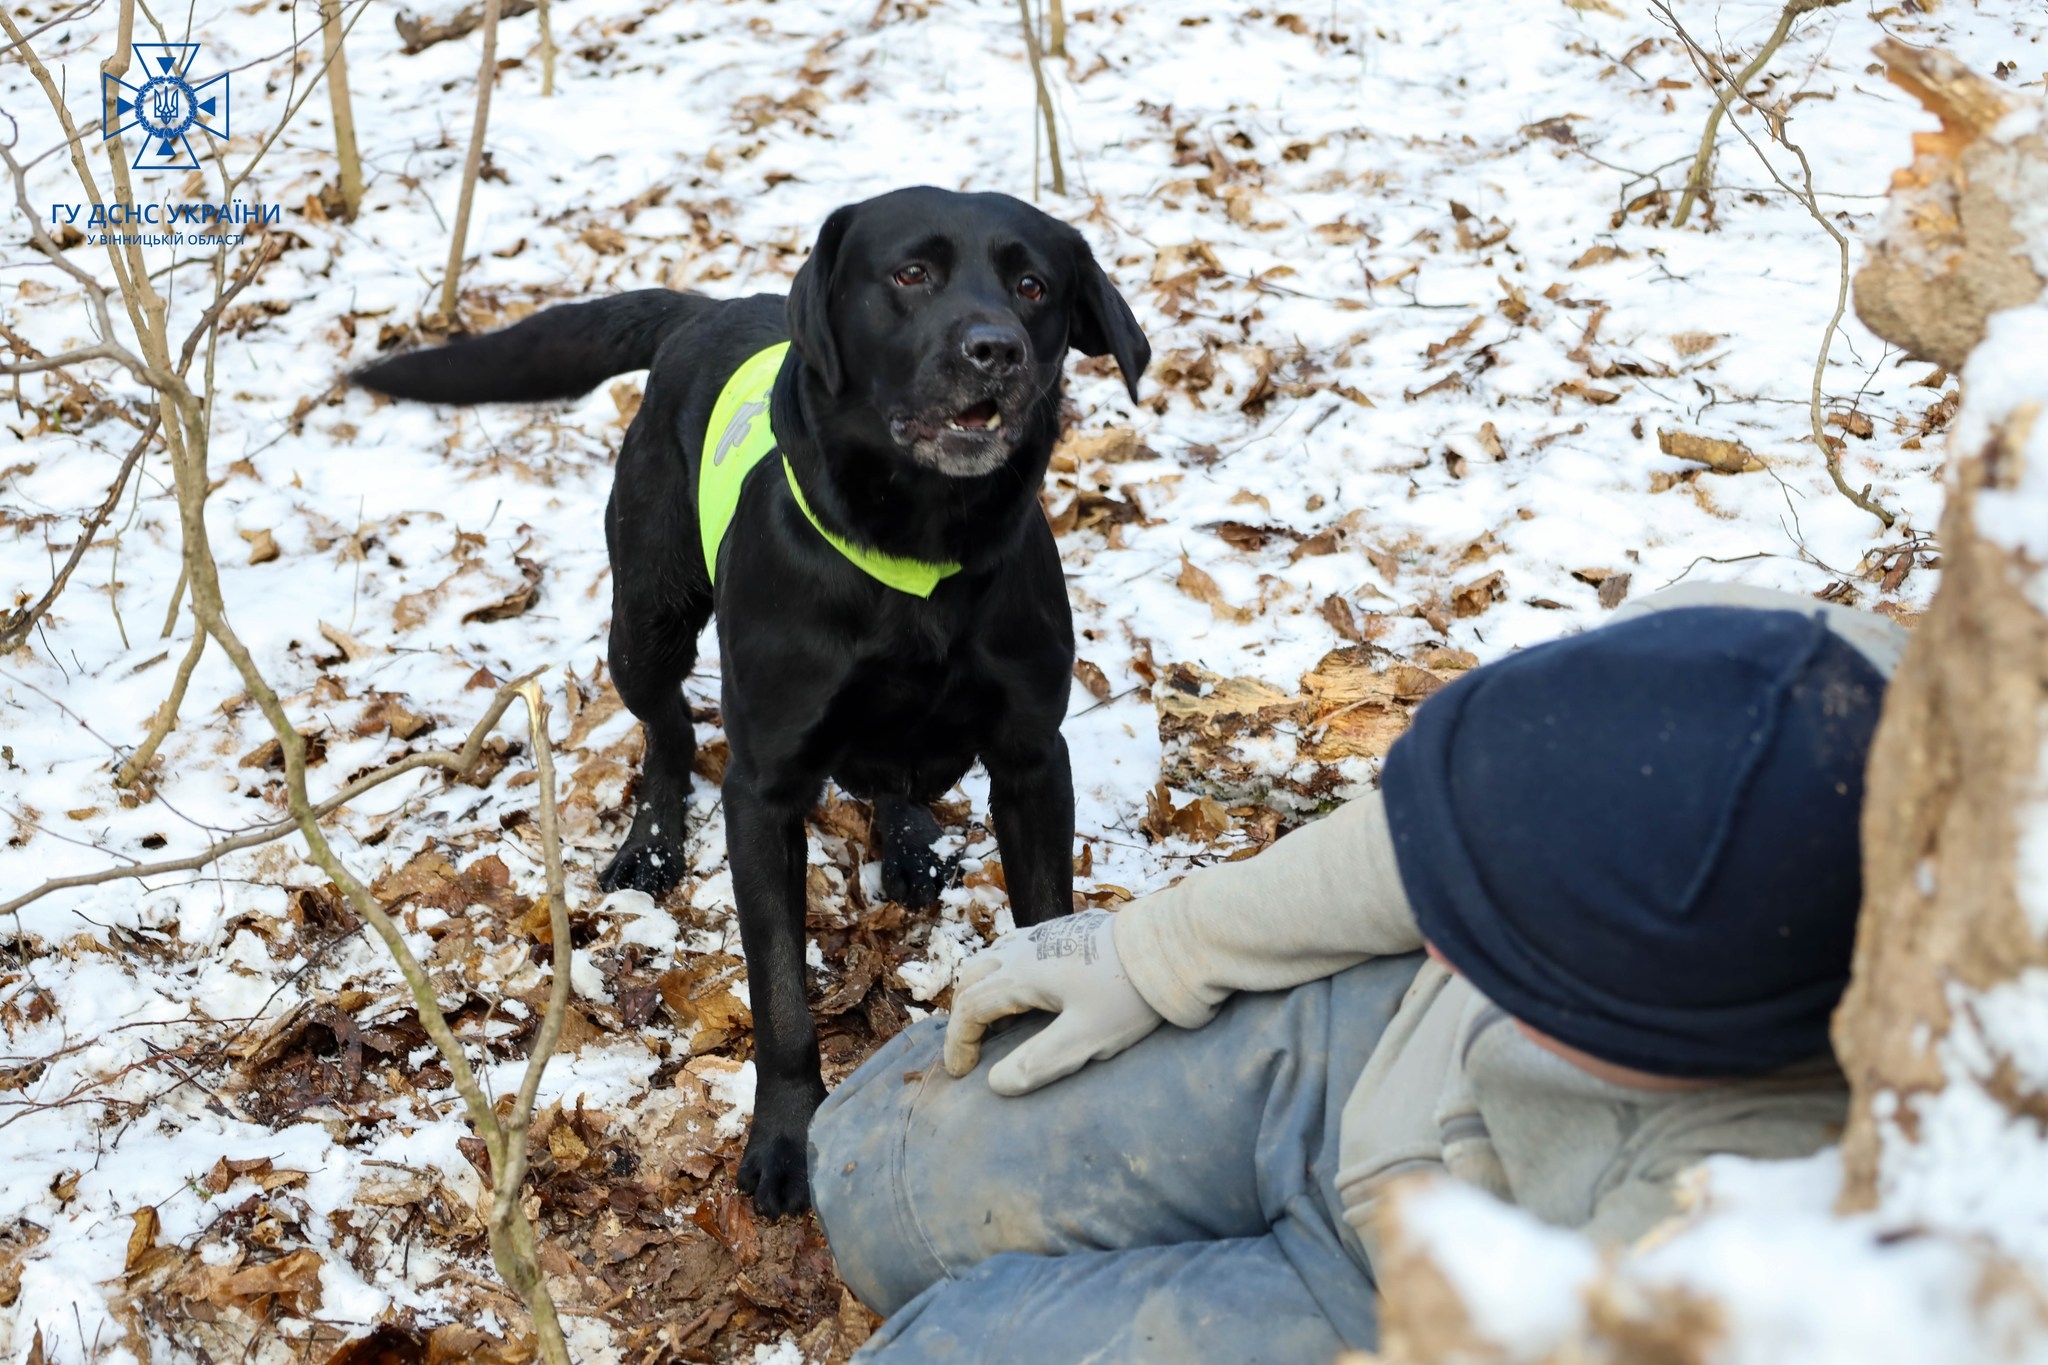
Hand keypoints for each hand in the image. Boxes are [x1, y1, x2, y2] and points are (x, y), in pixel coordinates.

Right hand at [942, 911, 1163, 1094]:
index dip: (959, 1041)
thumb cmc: (1128, 995)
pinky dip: (1003, 974)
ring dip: (982, 991)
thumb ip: (1038, 1063)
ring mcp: (1045, 934)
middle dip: (963, 1015)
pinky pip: (1016, 949)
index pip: (971, 1008)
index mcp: (1021, 974)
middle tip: (970, 1048)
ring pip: (993, 959)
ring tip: (992, 1021)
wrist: (1171, 946)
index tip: (962, 1072)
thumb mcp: (1085, 1039)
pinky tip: (1026, 989)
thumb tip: (996, 1083)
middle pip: (973, 978)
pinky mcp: (1065, 930)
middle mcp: (1024, 949)